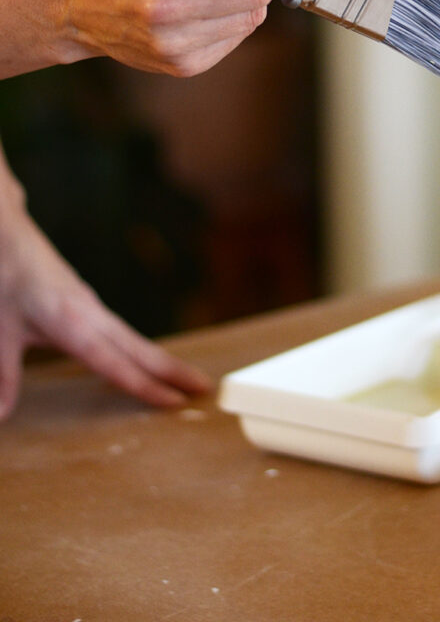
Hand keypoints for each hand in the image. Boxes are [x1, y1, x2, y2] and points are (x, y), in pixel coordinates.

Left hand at [0, 156, 211, 419]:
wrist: (10, 236)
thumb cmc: (5, 279)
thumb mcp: (1, 329)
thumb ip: (5, 374)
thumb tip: (2, 416)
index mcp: (73, 323)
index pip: (116, 364)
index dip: (146, 386)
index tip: (176, 403)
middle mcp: (92, 315)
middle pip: (141, 349)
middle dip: (174, 370)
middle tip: (206, 388)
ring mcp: (94, 308)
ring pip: (135, 339)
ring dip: (162, 360)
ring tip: (188, 378)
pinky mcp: (89, 305)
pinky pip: (123, 332)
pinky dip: (142, 349)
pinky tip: (146, 359)